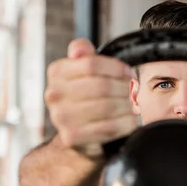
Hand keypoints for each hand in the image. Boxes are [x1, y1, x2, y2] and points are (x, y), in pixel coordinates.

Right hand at [44, 38, 136, 156]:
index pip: (92, 64)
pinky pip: (109, 127)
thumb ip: (84, 54)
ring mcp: (61, 117)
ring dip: (127, 106)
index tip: (128, 74)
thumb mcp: (83, 72)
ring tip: (132, 106)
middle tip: (133, 92)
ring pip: (108, 106)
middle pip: (102, 86)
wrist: (76, 134)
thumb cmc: (85, 99)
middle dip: (124, 89)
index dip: (116, 68)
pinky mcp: (72, 136)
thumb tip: (79, 49)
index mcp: (56, 72)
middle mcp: (54, 94)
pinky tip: (129, 120)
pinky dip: (126, 123)